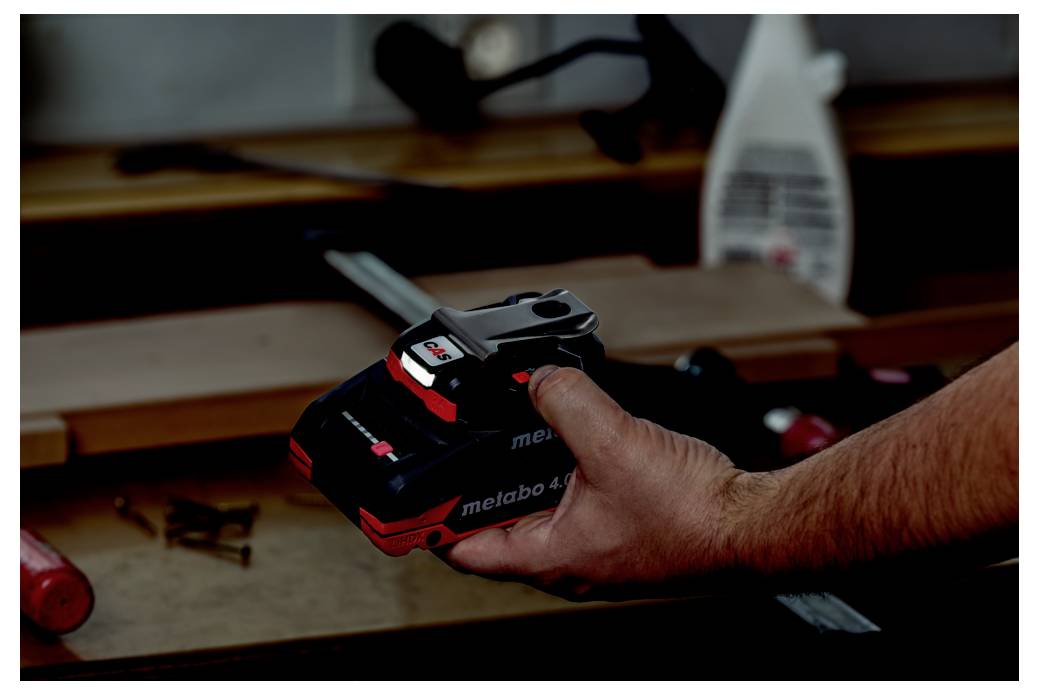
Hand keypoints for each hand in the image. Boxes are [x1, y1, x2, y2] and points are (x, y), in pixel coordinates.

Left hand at [445, 365, 758, 600]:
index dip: (427, 522)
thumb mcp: (613, 442)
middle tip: (458, 451)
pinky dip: (558, 474)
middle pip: (494, 528)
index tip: (406, 499)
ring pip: (534, 514)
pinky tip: (568, 442)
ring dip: (518, 478)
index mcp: (549, 556)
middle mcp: (566, 561)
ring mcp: (594, 548)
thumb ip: (565, 401)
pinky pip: (571, 504)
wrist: (751, 525)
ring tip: (506, 439)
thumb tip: (537, 378)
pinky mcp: (619, 531)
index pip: (462, 549)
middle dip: (475, 488)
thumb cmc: (694, 516)